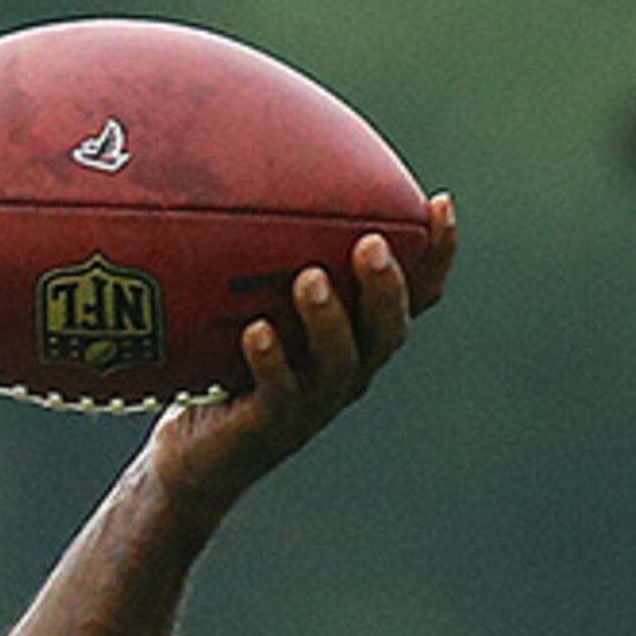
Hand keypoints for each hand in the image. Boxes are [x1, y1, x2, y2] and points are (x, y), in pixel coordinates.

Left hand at [146, 191, 458, 518]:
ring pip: (342, 360)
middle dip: (386, 285)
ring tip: (309, 278)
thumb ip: (269, 264)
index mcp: (361, 336)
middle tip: (371, 243)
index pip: (416, 294)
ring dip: (329, 318)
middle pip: (390, 327)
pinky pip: (280, 391)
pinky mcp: (274, 425)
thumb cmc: (228, 368)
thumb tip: (254, 181)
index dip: (436, 256)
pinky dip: (271, 360)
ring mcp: (315, 401)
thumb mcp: (253, 309)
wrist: (196, 454)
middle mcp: (351, 368)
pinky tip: (255, 331)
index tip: (440, 205)